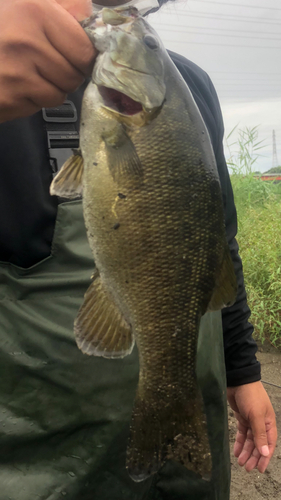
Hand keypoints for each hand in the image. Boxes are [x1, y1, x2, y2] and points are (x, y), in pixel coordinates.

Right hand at [0, 0, 95, 122]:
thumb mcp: (23, 1)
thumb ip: (61, 4)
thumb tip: (89, 14)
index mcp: (34, 12)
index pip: (84, 50)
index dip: (82, 56)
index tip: (73, 55)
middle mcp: (26, 43)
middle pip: (73, 76)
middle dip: (65, 74)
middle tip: (46, 64)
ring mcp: (16, 76)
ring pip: (58, 95)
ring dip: (49, 89)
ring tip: (28, 73)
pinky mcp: (8, 100)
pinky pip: (36, 107)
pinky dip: (30, 100)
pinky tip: (15, 84)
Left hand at [227, 381, 276, 472]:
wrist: (238, 381)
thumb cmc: (251, 396)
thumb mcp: (256, 415)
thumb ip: (260, 434)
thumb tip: (266, 452)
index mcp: (269, 423)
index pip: (269, 444)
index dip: (265, 457)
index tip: (260, 469)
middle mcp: (261, 423)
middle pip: (259, 444)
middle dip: (253, 456)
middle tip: (246, 468)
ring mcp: (251, 421)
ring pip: (250, 440)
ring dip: (246, 452)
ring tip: (240, 462)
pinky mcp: (242, 418)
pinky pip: (242, 434)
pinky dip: (239, 443)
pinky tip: (236, 451)